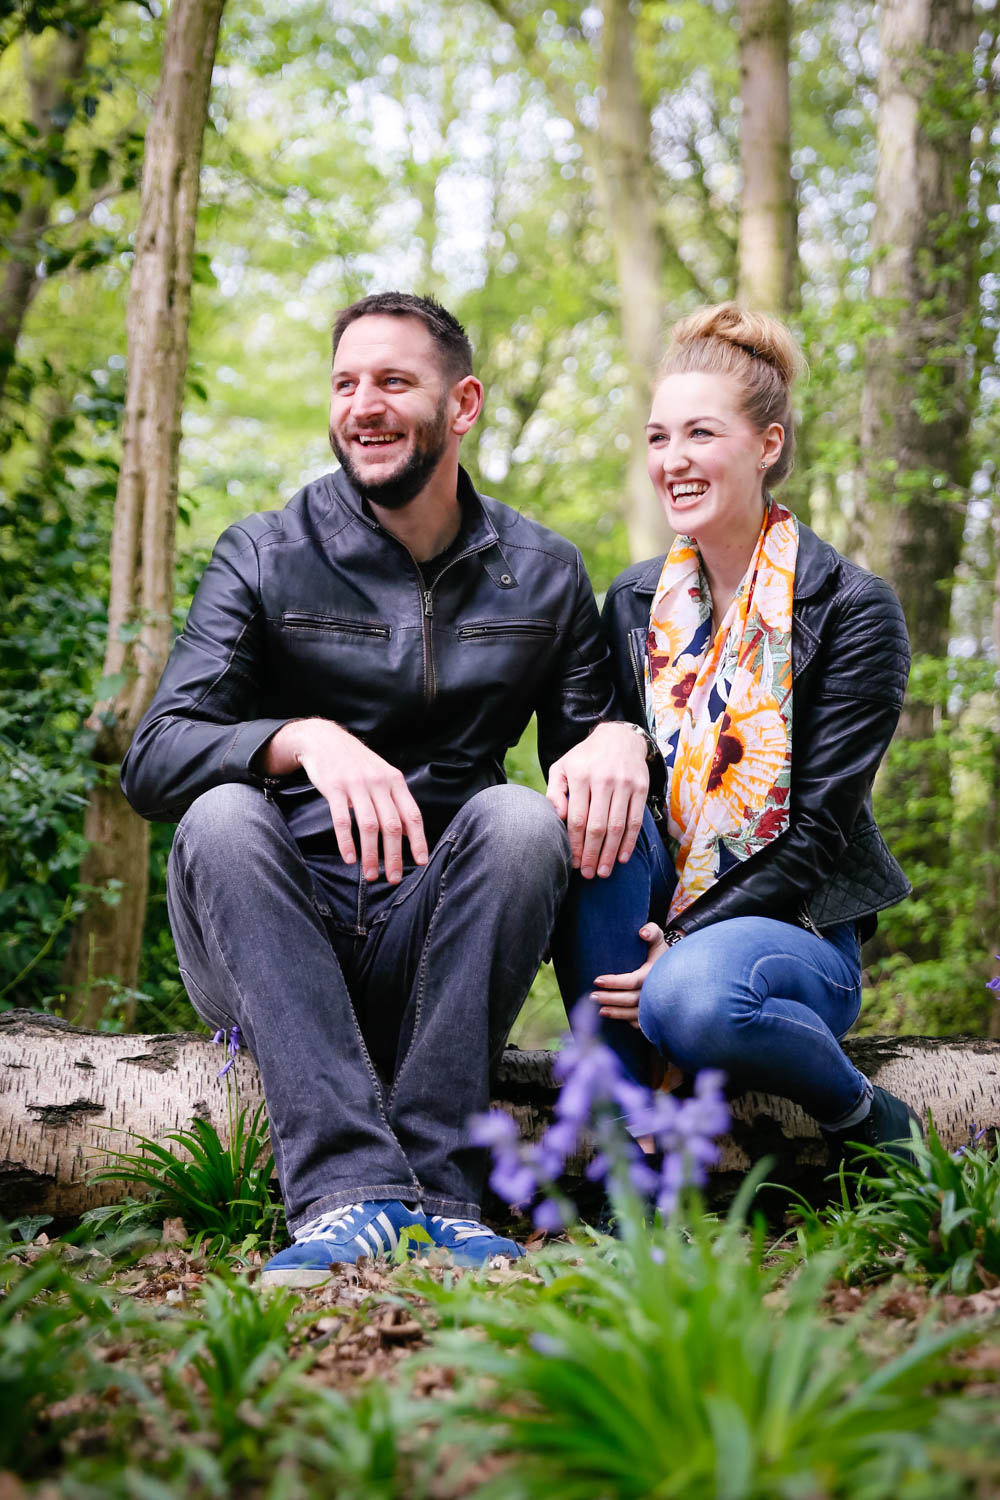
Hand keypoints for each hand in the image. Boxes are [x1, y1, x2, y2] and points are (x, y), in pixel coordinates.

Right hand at [262, 718, 427, 883]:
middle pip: (392, 825)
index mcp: (395, 781)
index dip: (418, 840)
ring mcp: (357, 785)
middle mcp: (379, 782)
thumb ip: (395, 801)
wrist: (324, 739)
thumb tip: (408, 833)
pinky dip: (347, 842)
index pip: (412, 815)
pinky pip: (342, 820)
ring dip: (371, 855)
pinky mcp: (334, 788)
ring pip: (369, 826)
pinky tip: (350, 858)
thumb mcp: (382, 775)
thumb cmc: (357, 763)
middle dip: (394, 856)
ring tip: (371, 875)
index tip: (420, 862)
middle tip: (393, 878)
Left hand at [546, 721, 648, 877]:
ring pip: (617, 827)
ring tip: (602, 872)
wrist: (619, 737)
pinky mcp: (641, 788)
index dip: (575, 844)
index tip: (572, 862)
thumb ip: (555, 792)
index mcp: (580, 775)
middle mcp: (603, 779)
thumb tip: (557, 818)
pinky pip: (635, 821)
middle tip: (587, 874)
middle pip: (597, 826)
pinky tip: (622, 858)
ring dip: (610, 853)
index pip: (577, 818)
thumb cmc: (585, 758)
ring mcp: (624, 784)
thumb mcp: (563, 767)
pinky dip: (629, 842)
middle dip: (591, 854)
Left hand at [592, 922, 668, 1028]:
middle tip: (592, 996)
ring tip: (600, 1010)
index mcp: (655, 973)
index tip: (597, 980)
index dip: (614, 982)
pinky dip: (627, 1020)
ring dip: (617, 1013)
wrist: (675, 966)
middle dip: (611, 999)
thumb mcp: (658, 937)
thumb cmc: (660, 951)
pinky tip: (615, 1017)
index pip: (633, 981)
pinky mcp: (657, 1013)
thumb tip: (642, 932)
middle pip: (632, 1000)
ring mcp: (658, 1004)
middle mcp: (657, 991)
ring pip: (636, 1014)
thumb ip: (651, 931)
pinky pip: (641, 1022)